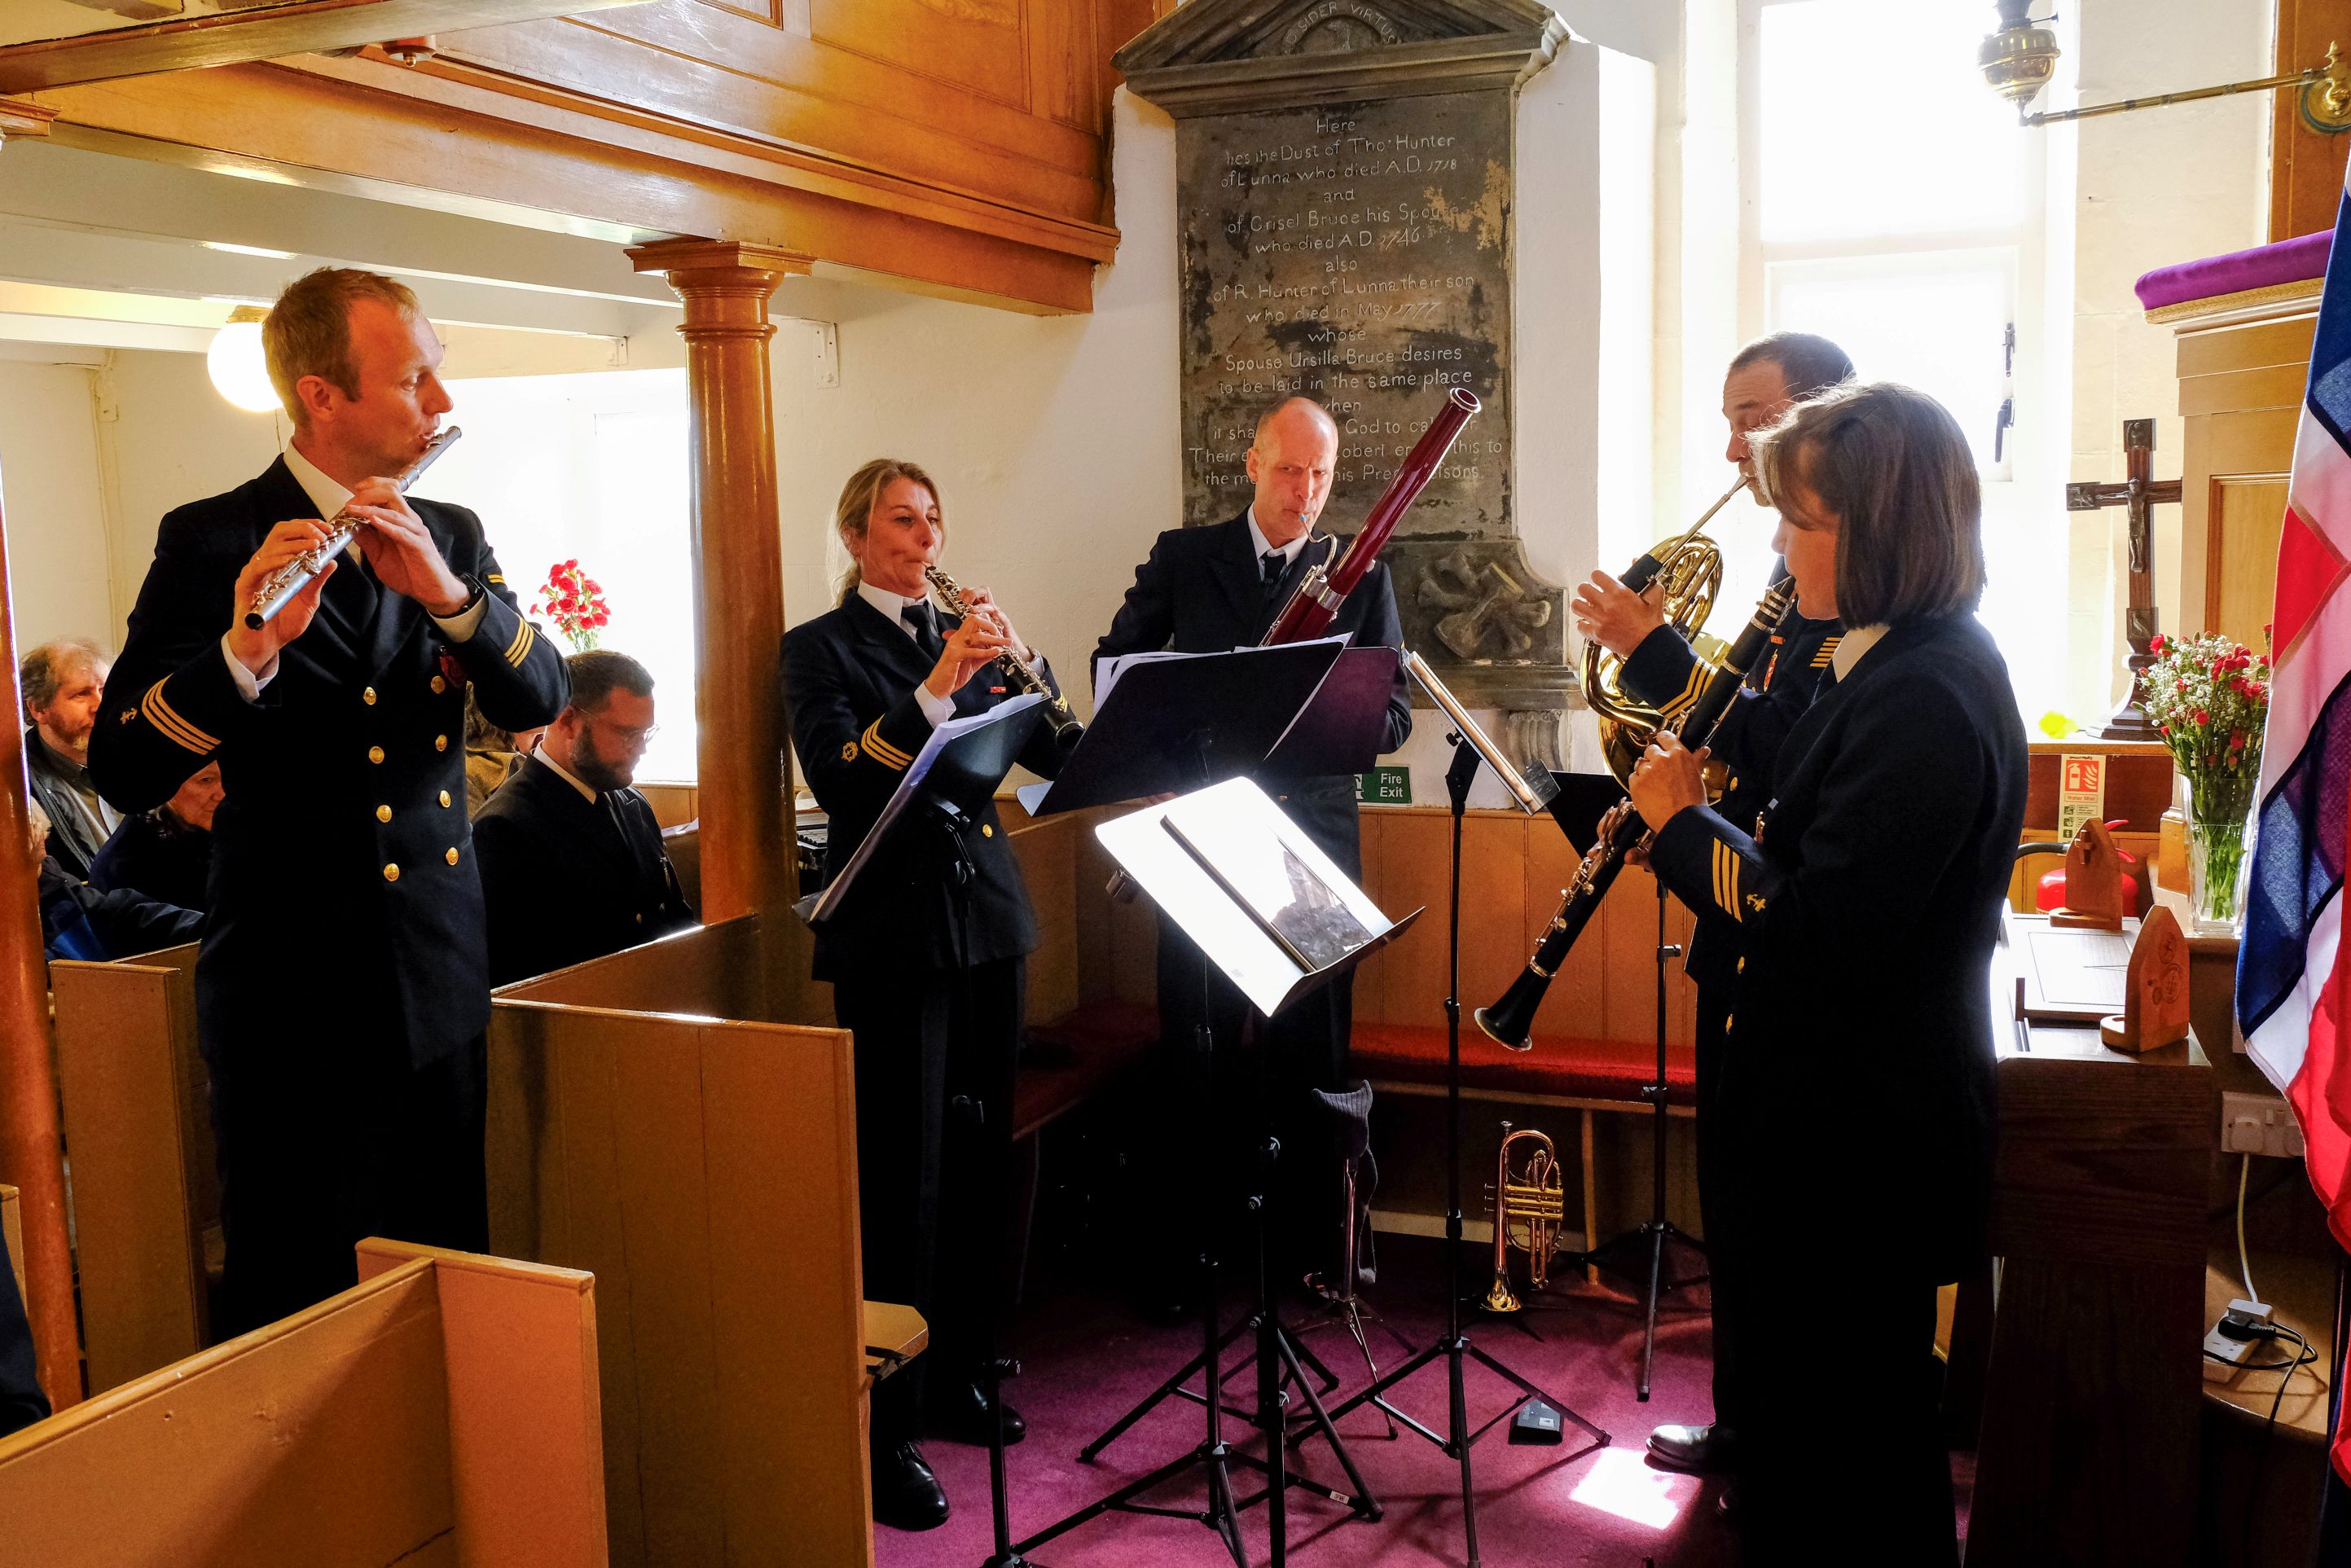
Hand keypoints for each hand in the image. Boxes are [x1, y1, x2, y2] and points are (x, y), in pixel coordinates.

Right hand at [225, 518, 341, 677]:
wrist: (264, 646)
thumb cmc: (283, 624)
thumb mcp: (308, 600)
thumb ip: (317, 581)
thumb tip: (333, 562)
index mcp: (278, 563)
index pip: (289, 533)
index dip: (308, 526)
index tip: (328, 528)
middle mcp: (264, 563)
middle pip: (278, 532)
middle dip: (303, 528)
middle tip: (323, 534)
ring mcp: (253, 573)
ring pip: (270, 546)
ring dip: (295, 543)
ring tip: (315, 545)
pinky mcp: (245, 586)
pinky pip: (258, 568)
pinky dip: (276, 561)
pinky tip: (291, 560)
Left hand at [346, 479, 468, 614]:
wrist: (432, 592)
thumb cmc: (410, 574)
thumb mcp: (379, 557)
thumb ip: (368, 541)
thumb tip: (351, 528)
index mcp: (401, 521)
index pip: (387, 492)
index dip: (370, 487)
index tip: (354, 492)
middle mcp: (410, 522)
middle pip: (391, 493)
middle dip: (367, 495)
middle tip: (350, 504)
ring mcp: (416, 532)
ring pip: (394, 511)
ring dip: (370, 509)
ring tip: (354, 510)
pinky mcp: (420, 546)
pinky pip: (402, 532)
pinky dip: (387, 526)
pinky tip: (374, 522)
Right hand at [924, 604, 1014, 698]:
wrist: (939, 686)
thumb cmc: (953, 674)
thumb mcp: (973, 662)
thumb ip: (983, 655)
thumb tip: (997, 650)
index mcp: (961, 638)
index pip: (975, 621)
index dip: (989, 624)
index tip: (1000, 633)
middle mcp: (957, 638)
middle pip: (974, 620)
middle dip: (991, 626)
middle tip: (1002, 635)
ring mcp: (955, 646)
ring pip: (976, 636)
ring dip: (994, 639)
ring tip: (1004, 644)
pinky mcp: (954, 655)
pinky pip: (972, 650)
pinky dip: (986, 652)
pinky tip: (995, 652)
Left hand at [955, 585, 1031, 662]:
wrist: (1010, 655)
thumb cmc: (992, 646)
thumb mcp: (972, 639)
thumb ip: (960, 634)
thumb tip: (945, 634)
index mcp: (982, 611)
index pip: (974, 594)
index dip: (966, 592)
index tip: (959, 597)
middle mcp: (991, 611)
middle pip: (984, 591)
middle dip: (973, 593)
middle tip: (965, 601)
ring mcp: (999, 616)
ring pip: (990, 603)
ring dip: (981, 605)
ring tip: (973, 610)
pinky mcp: (1006, 624)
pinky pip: (1001, 616)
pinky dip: (995, 616)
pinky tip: (990, 618)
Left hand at [1570, 570, 1666, 658]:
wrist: (1649, 644)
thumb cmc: (1651, 623)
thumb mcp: (1654, 596)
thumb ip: (1646, 579)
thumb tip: (1636, 562)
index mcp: (1619, 593)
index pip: (1596, 575)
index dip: (1597, 577)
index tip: (1600, 581)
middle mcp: (1606, 604)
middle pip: (1583, 588)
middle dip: (1587, 589)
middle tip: (1592, 594)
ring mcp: (1599, 620)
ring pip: (1576, 605)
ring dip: (1581, 605)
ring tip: (1587, 606)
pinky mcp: (1596, 634)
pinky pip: (1580, 626)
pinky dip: (1583, 624)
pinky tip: (1590, 623)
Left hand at [1629, 733, 1708, 832]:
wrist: (1681, 821)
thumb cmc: (1692, 802)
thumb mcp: (1697, 776)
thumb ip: (1696, 760)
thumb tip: (1703, 750)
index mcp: (1678, 754)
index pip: (1665, 736)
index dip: (1662, 740)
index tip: (1662, 744)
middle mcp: (1661, 759)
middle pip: (1650, 750)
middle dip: (1654, 759)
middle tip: (1661, 772)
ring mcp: (1647, 771)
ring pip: (1640, 764)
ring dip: (1645, 771)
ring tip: (1655, 785)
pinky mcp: (1636, 784)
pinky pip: (1633, 777)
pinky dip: (1638, 783)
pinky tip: (1648, 792)